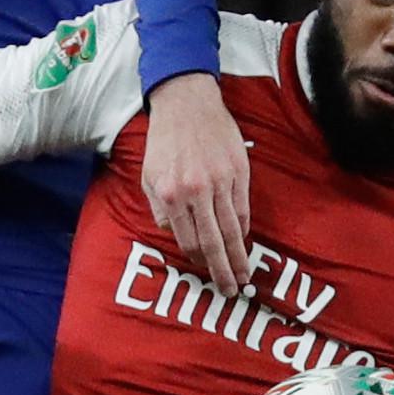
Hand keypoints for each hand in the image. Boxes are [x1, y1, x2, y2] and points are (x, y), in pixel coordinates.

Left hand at [141, 71, 250, 296]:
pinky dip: (244, 228)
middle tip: (231, 290)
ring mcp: (220, 182)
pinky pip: (242, 208)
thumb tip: (170, 233)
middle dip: (223, 270)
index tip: (205, 272)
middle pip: (213, 242)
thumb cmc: (164, 141)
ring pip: (232, 229)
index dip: (197, 260)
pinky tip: (245, 242)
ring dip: (239, 256)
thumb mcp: (148, 176)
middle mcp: (196, 192)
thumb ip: (157, 208)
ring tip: (246, 275)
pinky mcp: (238, 171)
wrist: (186, 103)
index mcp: (171, 195)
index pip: (188, 240)